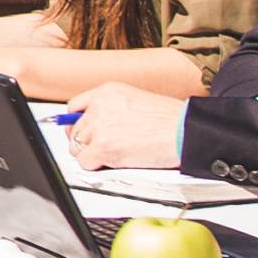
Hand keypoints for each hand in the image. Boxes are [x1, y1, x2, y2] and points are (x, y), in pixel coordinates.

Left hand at [64, 86, 187, 171]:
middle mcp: (99, 105)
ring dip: (91, 155)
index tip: (82, 131)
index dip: (78, 123)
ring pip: (77, 148)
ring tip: (114, 154)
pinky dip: (96, 166)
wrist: (183, 131)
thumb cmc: (169, 119)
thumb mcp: (135, 100)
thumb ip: (112, 108)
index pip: (75, 106)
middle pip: (74, 130)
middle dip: (86, 142)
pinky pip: (85, 163)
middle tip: (103, 148)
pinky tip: (114, 161)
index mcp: (107, 91)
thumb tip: (97, 124)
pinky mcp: (103, 147)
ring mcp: (99, 126)